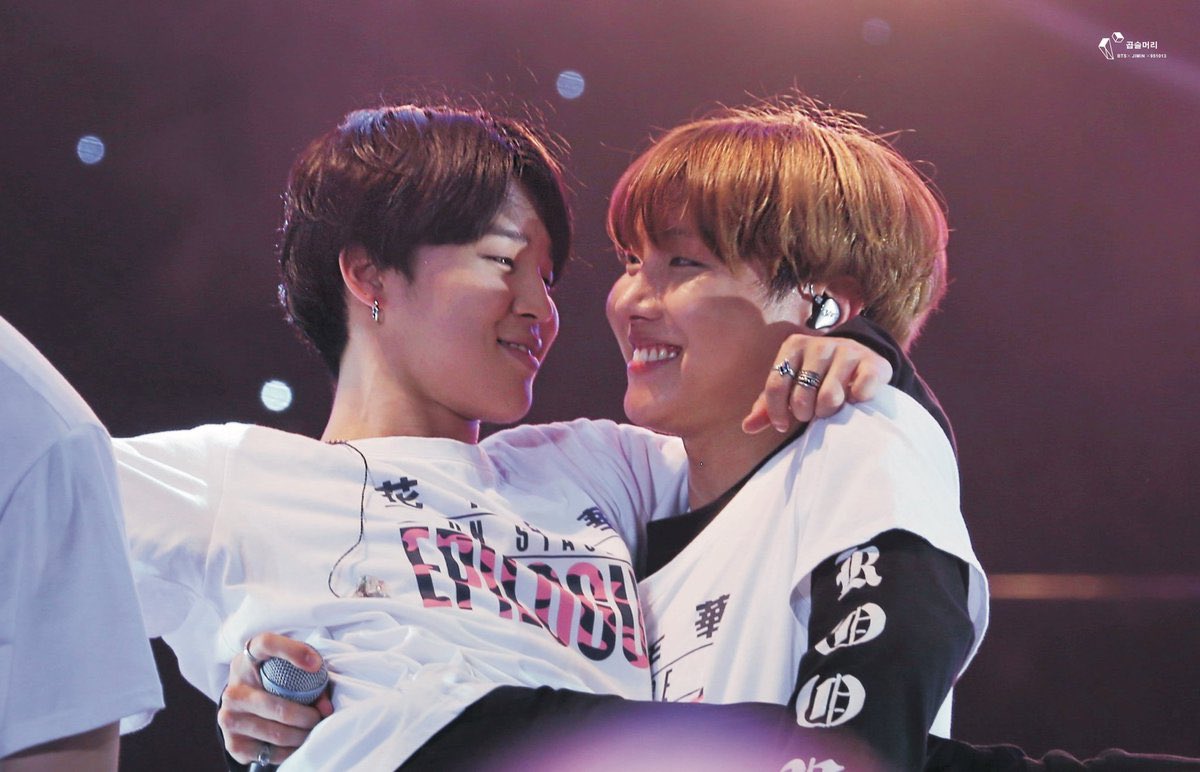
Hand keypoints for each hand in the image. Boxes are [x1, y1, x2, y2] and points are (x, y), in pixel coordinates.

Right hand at [217, 633, 332, 765]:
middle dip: (307, 716)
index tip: (315, 665)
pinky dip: (290, 750)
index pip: (266, 644)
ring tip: (312, 730)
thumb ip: (309, 680)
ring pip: (277, 732)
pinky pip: (271, 752)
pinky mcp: (233, 744)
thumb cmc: (273, 684)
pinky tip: (297, 743)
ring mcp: (229, 718)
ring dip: (302, 735)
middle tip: (320, 717)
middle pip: (277, 706)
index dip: (293, 651)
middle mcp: (233, 690)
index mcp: (246, 661)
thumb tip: (325, 708)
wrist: (243, 712)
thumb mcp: (285, 673)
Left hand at [743, 335, 892, 432]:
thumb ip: (768, 405)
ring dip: (829, 411)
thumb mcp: (791, 386)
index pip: (775, 385)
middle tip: (812, 412)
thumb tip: (747, 426)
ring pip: (829, 397)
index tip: (782, 425)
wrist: (862, 359)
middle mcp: (820, 343)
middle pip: (802, 396)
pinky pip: (859, 392)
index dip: (776, 411)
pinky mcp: (873, 363)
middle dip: (805, 413)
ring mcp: (847, 350)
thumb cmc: (818, 377)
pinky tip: (854, 399)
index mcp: (793, 346)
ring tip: (830, 408)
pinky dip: (856, 402)